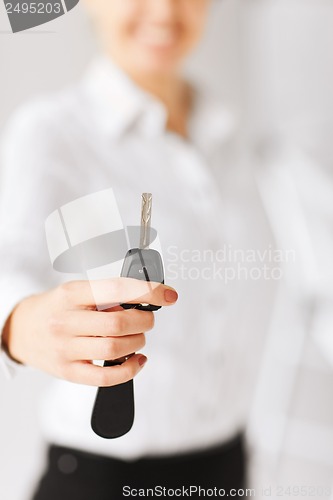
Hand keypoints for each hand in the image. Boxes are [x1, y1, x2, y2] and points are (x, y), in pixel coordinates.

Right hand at [2, 278, 177, 385]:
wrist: (20, 330)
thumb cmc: (56, 307)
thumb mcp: (75, 291)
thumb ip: (106, 295)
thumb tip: (146, 299)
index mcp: (71, 294)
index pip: (116, 289)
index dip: (148, 292)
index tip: (168, 295)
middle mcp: (66, 321)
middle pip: (119, 323)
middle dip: (144, 321)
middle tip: (147, 318)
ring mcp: (65, 349)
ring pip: (115, 349)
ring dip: (138, 342)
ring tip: (137, 336)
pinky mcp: (68, 372)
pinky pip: (106, 377)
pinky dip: (130, 369)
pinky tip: (138, 360)